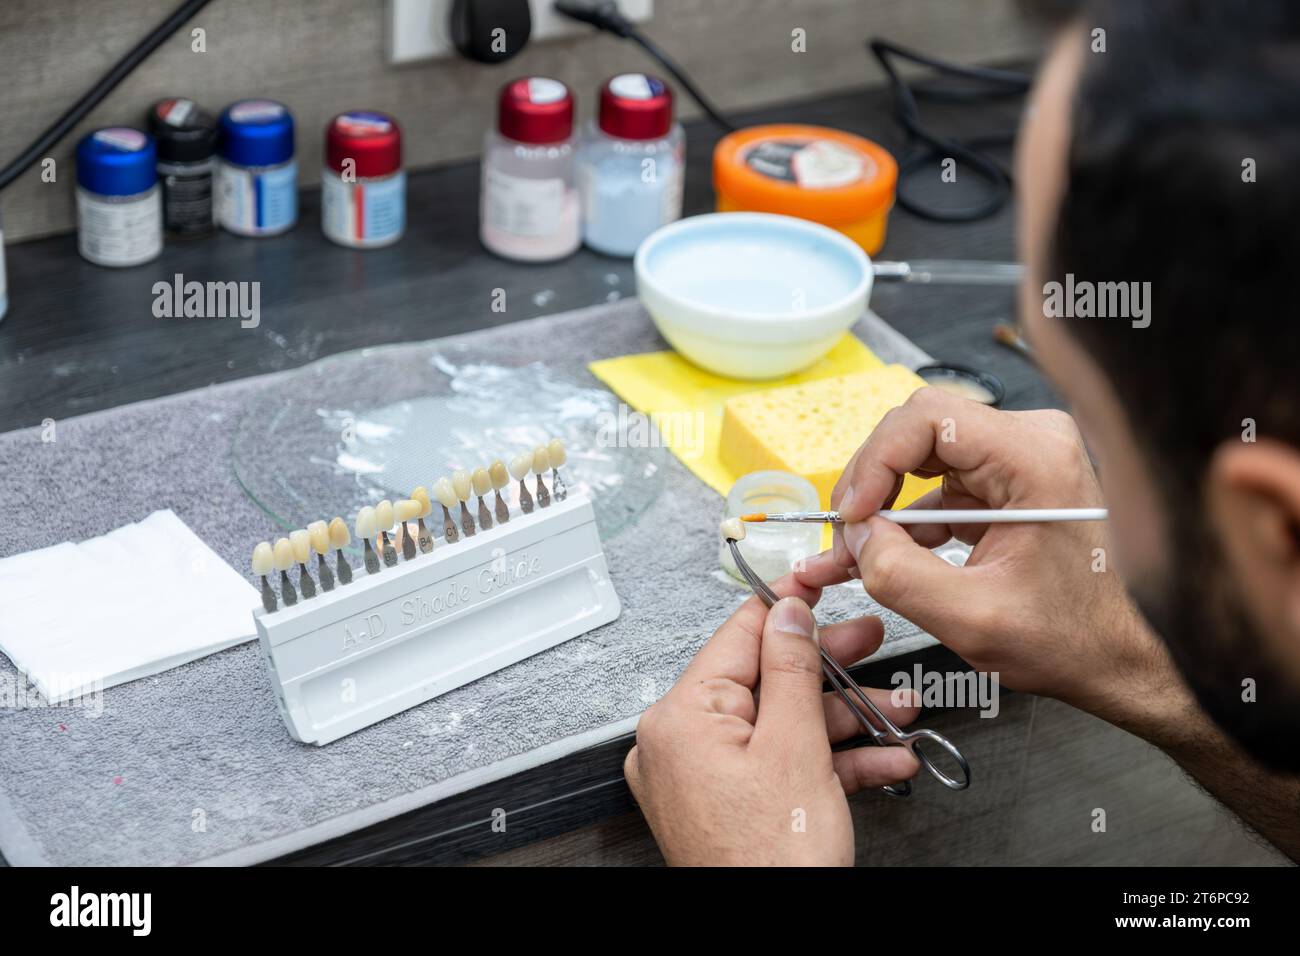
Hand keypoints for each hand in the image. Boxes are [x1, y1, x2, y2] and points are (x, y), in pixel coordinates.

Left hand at [624, 575, 919, 865]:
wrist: (776, 942)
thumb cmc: (771, 866)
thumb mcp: (796, 748)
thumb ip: (794, 670)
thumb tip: (788, 612)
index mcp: (681, 718)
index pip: (738, 635)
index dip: (787, 604)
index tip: (818, 579)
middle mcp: (680, 744)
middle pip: (767, 681)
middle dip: (832, 669)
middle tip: (872, 642)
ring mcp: (704, 778)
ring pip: (782, 725)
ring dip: (846, 718)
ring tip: (897, 709)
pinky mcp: (729, 806)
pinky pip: (781, 764)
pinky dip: (830, 761)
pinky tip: (881, 757)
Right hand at [809, 387, 1164, 717]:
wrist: (1122, 656)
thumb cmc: (1073, 638)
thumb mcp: (970, 618)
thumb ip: (897, 574)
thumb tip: (855, 536)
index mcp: (1035, 458)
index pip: (925, 418)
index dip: (874, 462)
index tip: (854, 514)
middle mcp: (1033, 441)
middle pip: (918, 430)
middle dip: (873, 483)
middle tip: (849, 534)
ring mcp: (1022, 457)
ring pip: (923, 456)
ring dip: (886, 504)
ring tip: (861, 551)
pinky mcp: (1010, 480)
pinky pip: (940, 480)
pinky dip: (909, 517)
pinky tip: (892, 553)